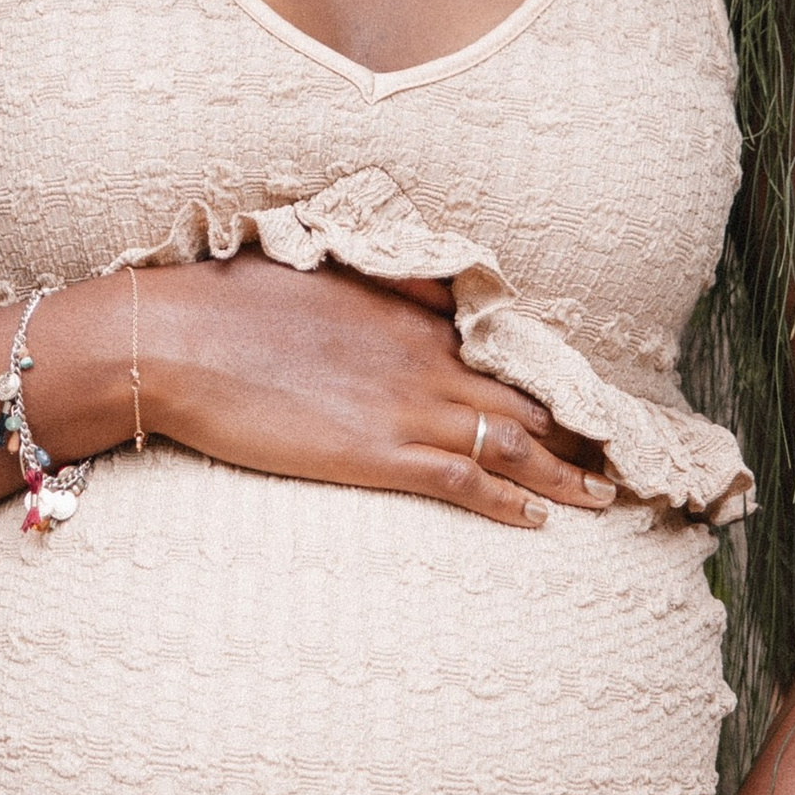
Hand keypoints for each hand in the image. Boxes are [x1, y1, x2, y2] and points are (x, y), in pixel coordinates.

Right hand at [140, 253, 612, 528]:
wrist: (176, 341)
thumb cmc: (230, 306)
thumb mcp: (322, 274)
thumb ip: (388, 288)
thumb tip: (436, 293)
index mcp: (409, 315)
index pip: (502, 352)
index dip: (550, 382)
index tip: (582, 403)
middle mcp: (423, 358)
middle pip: (524, 399)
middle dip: (576, 432)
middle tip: (618, 457)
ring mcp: (405, 406)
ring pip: (511, 443)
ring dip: (564, 473)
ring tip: (601, 496)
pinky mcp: (378, 452)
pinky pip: (466, 480)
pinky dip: (509, 502)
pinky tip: (538, 520)